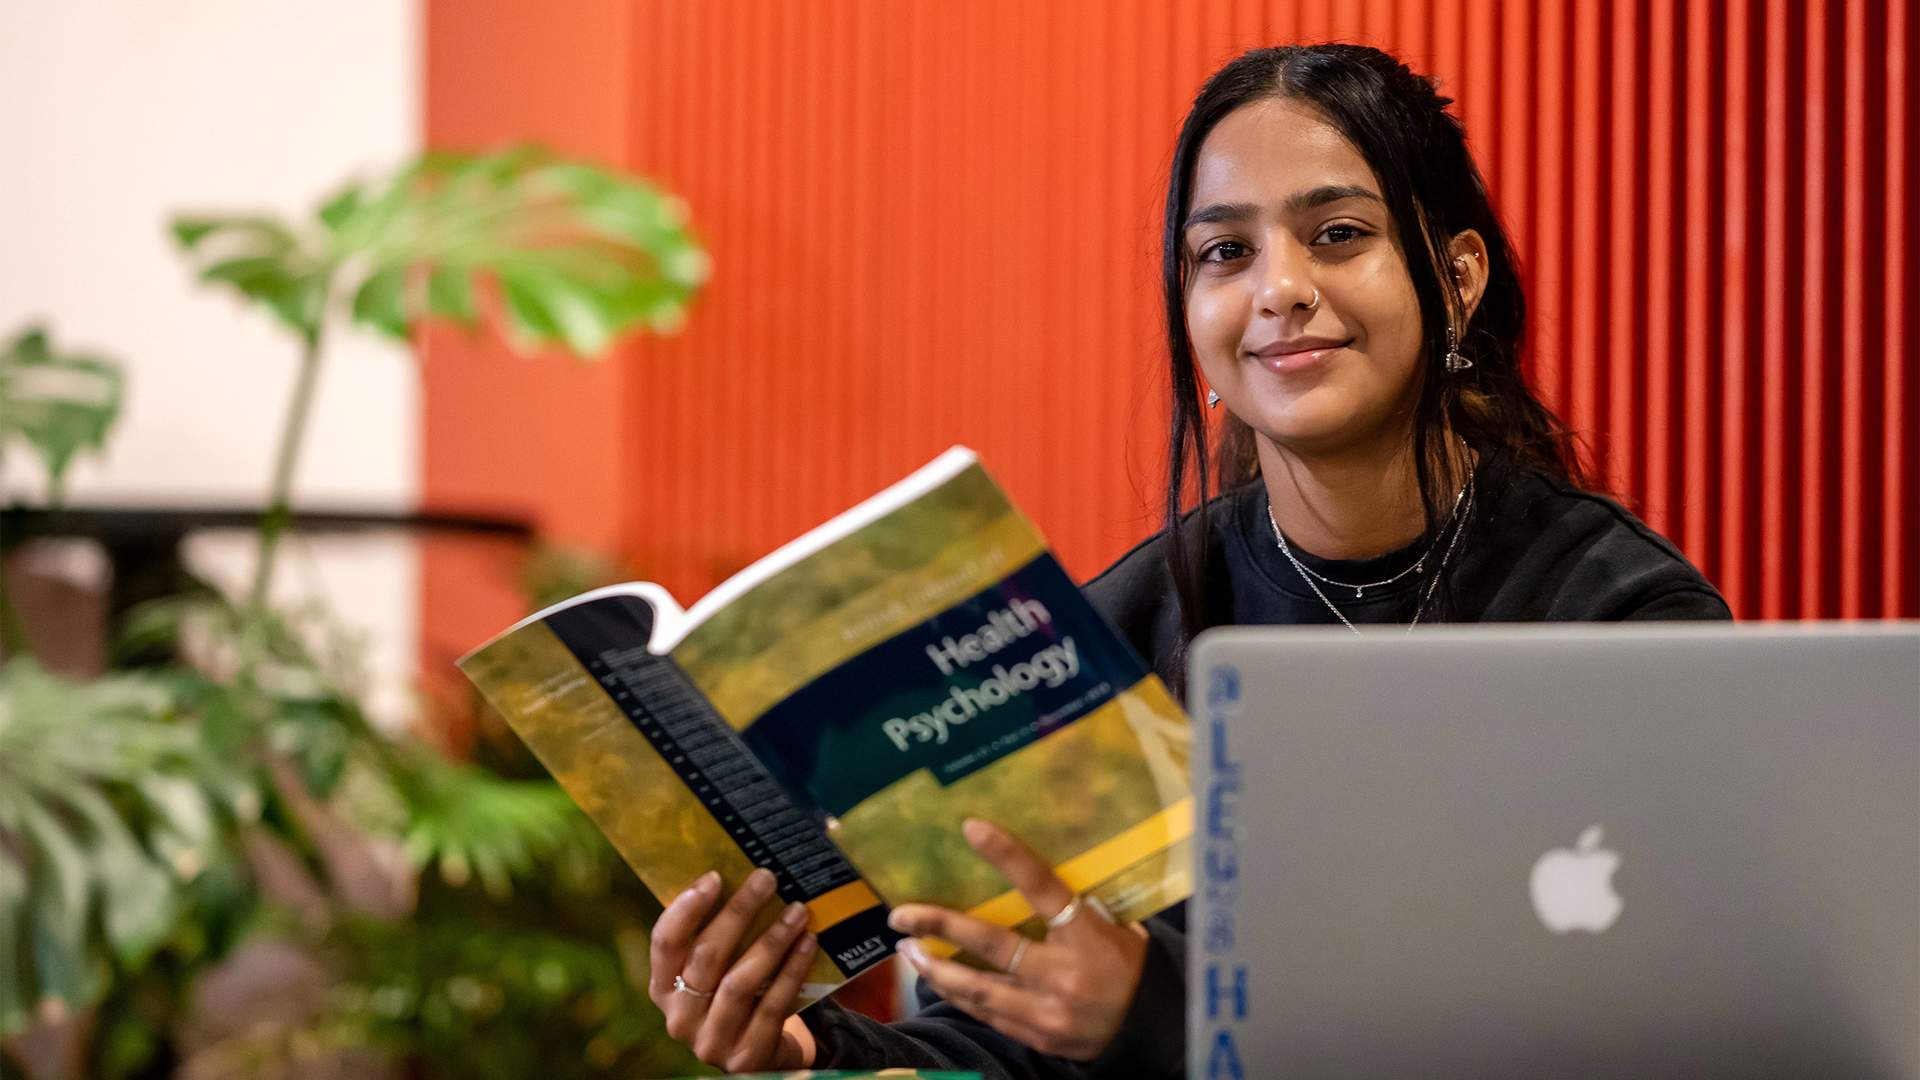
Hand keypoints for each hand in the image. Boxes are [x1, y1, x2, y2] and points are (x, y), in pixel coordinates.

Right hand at [648, 867, 819, 1071]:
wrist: (756, 1053)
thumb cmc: (733, 995)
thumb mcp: (714, 972)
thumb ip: (715, 937)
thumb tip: (742, 876)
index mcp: (663, 989)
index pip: (664, 943)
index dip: (686, 909)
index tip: (715, 876)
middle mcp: (680, 1018)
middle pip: (706, 957)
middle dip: (738, 912)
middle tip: (767, 878)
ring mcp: (712, 1041)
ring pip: (739, 982)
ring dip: (771, 940)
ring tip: (797, 910)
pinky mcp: (746, 1055)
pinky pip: (772, 1006)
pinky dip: (792, 970)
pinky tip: (808, 943)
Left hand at [888, 819, 1147, 1060]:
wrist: (1154, 1031)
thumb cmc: (1131, 966)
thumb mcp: (1114, 927)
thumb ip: (1074, 908)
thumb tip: (1025, 870)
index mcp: (1089, 936)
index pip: (1043, 887)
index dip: (1007, 856)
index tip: (971, 828)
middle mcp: (1064, 975)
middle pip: (992, 945)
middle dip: (940, 925)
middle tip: (901, 914)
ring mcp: (1048, 1012)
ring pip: (977, 988)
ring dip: (936, 968)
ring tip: (907, 950)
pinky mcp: (1038, 1038)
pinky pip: (988, 1015)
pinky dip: (960, 996)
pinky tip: (938, 980)